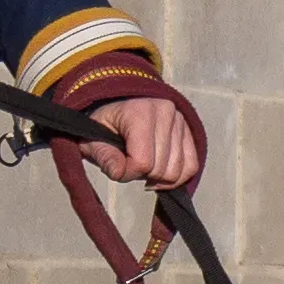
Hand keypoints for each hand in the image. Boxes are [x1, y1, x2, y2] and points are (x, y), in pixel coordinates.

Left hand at [89, 89, 204, 189]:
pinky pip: (192, 165)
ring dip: (158, 177)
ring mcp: (181, 120)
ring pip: (176, 171)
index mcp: (139, 111)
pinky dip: (177, 177)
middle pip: (160, 168)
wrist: (117, 106)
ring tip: (144, 164)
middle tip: (129, 163)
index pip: (142, 161)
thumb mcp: (91, 139)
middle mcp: (165, 111)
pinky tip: (160, 175)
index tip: (116, 167)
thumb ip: (104, 156)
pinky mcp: (189, 130)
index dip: (126, 173)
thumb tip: (120, 173)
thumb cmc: (102, 125)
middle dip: (142, 175)